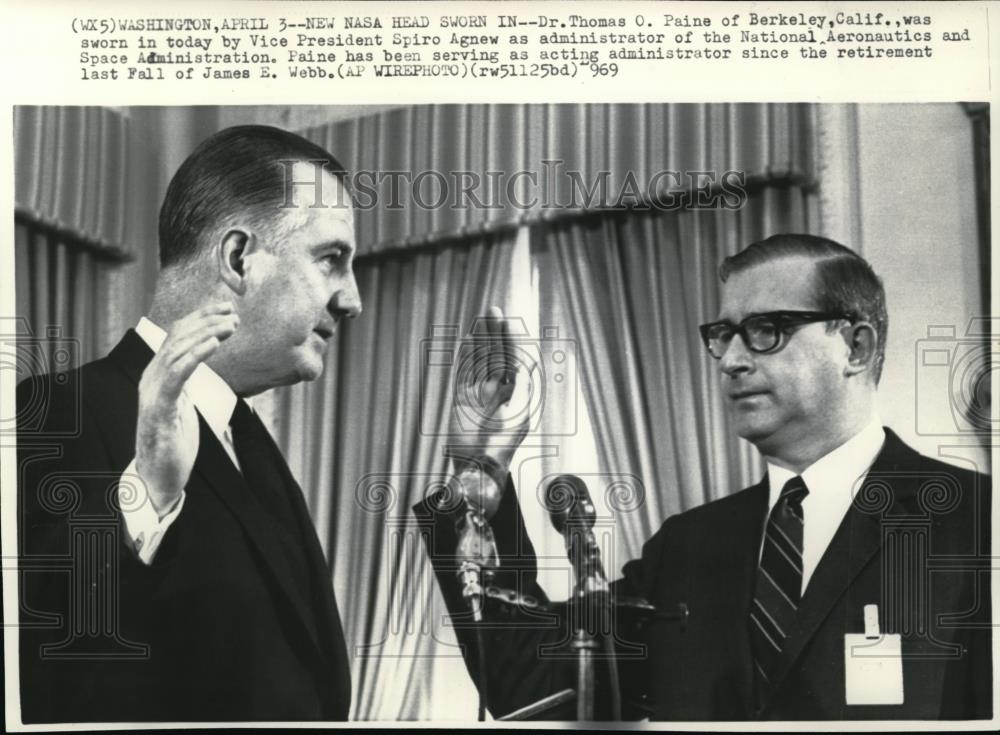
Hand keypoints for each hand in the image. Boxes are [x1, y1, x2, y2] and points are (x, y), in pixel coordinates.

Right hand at [135, 302, 238, 516]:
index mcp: (157, 375)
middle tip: (233, 314)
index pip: (176, 335)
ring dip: (206, 333)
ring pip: (177, 350)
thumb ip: (186, 381)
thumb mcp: (182, 403)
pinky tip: (213, 344)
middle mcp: (151, 378)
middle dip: (206, 321)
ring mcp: (153, 392)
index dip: (200, 318)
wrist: (157, 477)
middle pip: (177, 337)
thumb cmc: (173, 441)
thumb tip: (200, 363)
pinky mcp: (160, 409)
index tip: (225, 308)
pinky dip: (195, 355)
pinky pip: (176, 375)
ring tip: (230, 325)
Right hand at [446, 306, 531, 476]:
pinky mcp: (462, 398)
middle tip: (493, 310)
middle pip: (497, 354)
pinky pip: (464, 370)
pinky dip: (466, 355)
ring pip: (481, 359)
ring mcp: (480, 392)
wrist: (478, 464)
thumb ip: (521, 385)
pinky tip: (468, 340)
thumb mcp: (519, 410)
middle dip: (496, 333)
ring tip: (481, 318)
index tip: (508, 322)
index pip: (515, 359)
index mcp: (517, 393)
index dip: (512, 340)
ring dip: (482, 339)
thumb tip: (526, 360)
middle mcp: (499, 390)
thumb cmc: (502, 443)